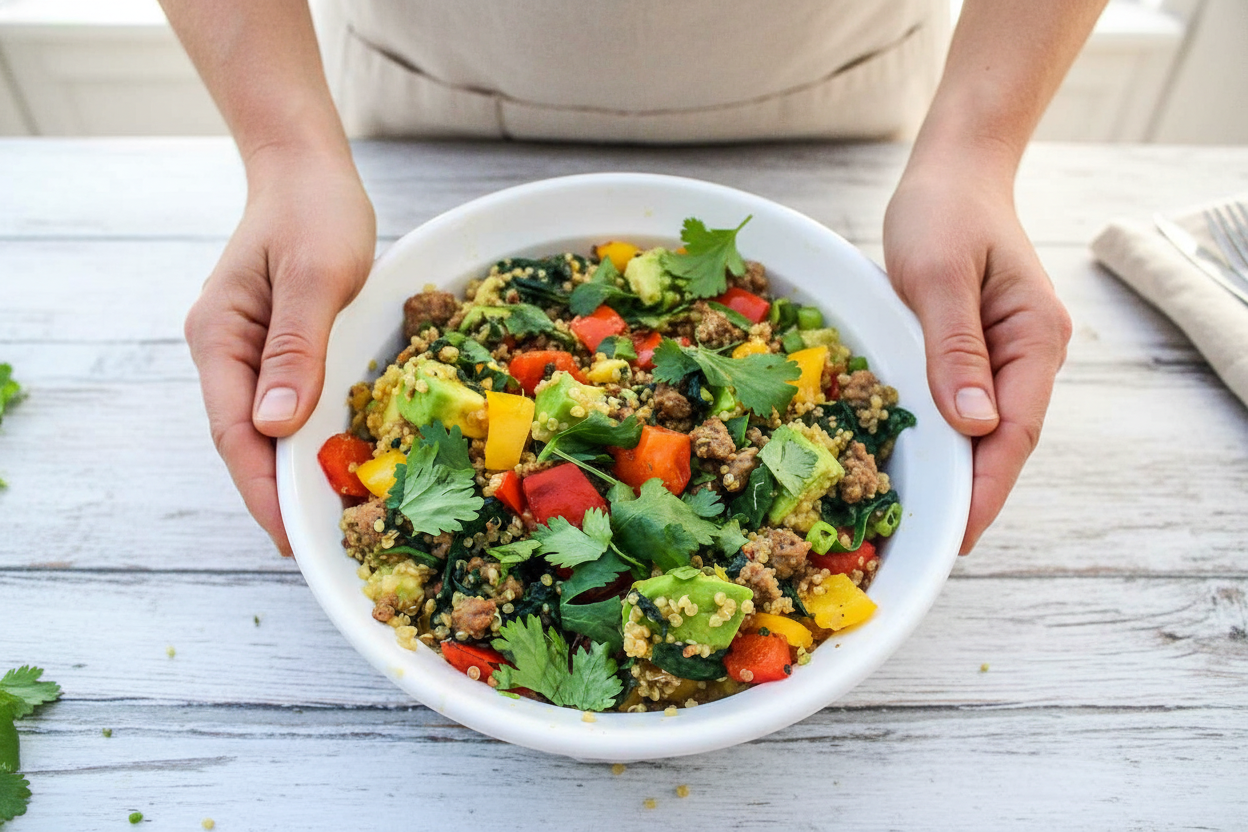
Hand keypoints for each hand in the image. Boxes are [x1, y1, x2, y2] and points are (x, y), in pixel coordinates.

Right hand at [185, 146, 375, 554]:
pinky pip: (287, 403)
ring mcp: (249, 350)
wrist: (308, 169)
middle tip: (318, 545)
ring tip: (328, 518)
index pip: (235, 434)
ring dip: (292, 471)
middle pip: (245, 440)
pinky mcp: (278, 346)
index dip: (262, 491)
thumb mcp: (314, 276)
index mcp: (221, 338)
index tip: (290, 538)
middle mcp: (226, 352)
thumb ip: (295, 349)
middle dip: (276, 494)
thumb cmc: (313, 211)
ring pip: (265, 427)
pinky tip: (333, 461)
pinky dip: (307, 437)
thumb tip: (276, 427)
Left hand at [883, 153, 1070, 553]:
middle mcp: (1032, 352)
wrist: (954, 171)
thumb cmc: (944, 213)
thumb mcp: (938, 278)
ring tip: (927, 518)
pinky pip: (969, 403)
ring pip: (989, 427)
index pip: (1015, 431)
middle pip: (1006, 439)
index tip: (962, 535)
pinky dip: (950, 436)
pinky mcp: (981, 348)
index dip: (987, 488)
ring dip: (963, 470)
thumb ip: (955, 350)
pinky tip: (927, 461)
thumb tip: (975, 425)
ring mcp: (1009, 352)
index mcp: (1034, 337)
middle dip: (975, 492)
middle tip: (934, 544)